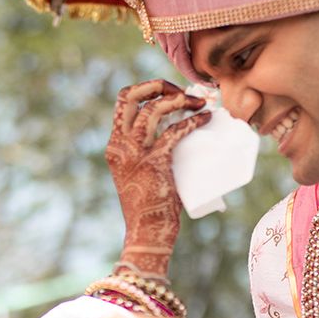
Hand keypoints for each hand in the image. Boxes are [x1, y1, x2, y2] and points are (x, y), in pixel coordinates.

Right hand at [107, 79, 209, 276]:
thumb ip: (150, 156)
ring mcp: (135, 153)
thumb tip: (180, 138)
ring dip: (179, 99)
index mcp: (115, 146)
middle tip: (181, 92)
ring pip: (153, 109)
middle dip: (157, 86)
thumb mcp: (139, 174)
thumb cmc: (150, 207)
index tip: (168, 93)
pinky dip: (192, 120)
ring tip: (199, 102)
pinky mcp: (155, 162)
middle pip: (131, 96)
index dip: (146, 89)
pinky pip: (174, 131)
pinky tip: (204, 117)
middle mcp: (120, 146)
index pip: (123, 102)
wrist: (147, 232)